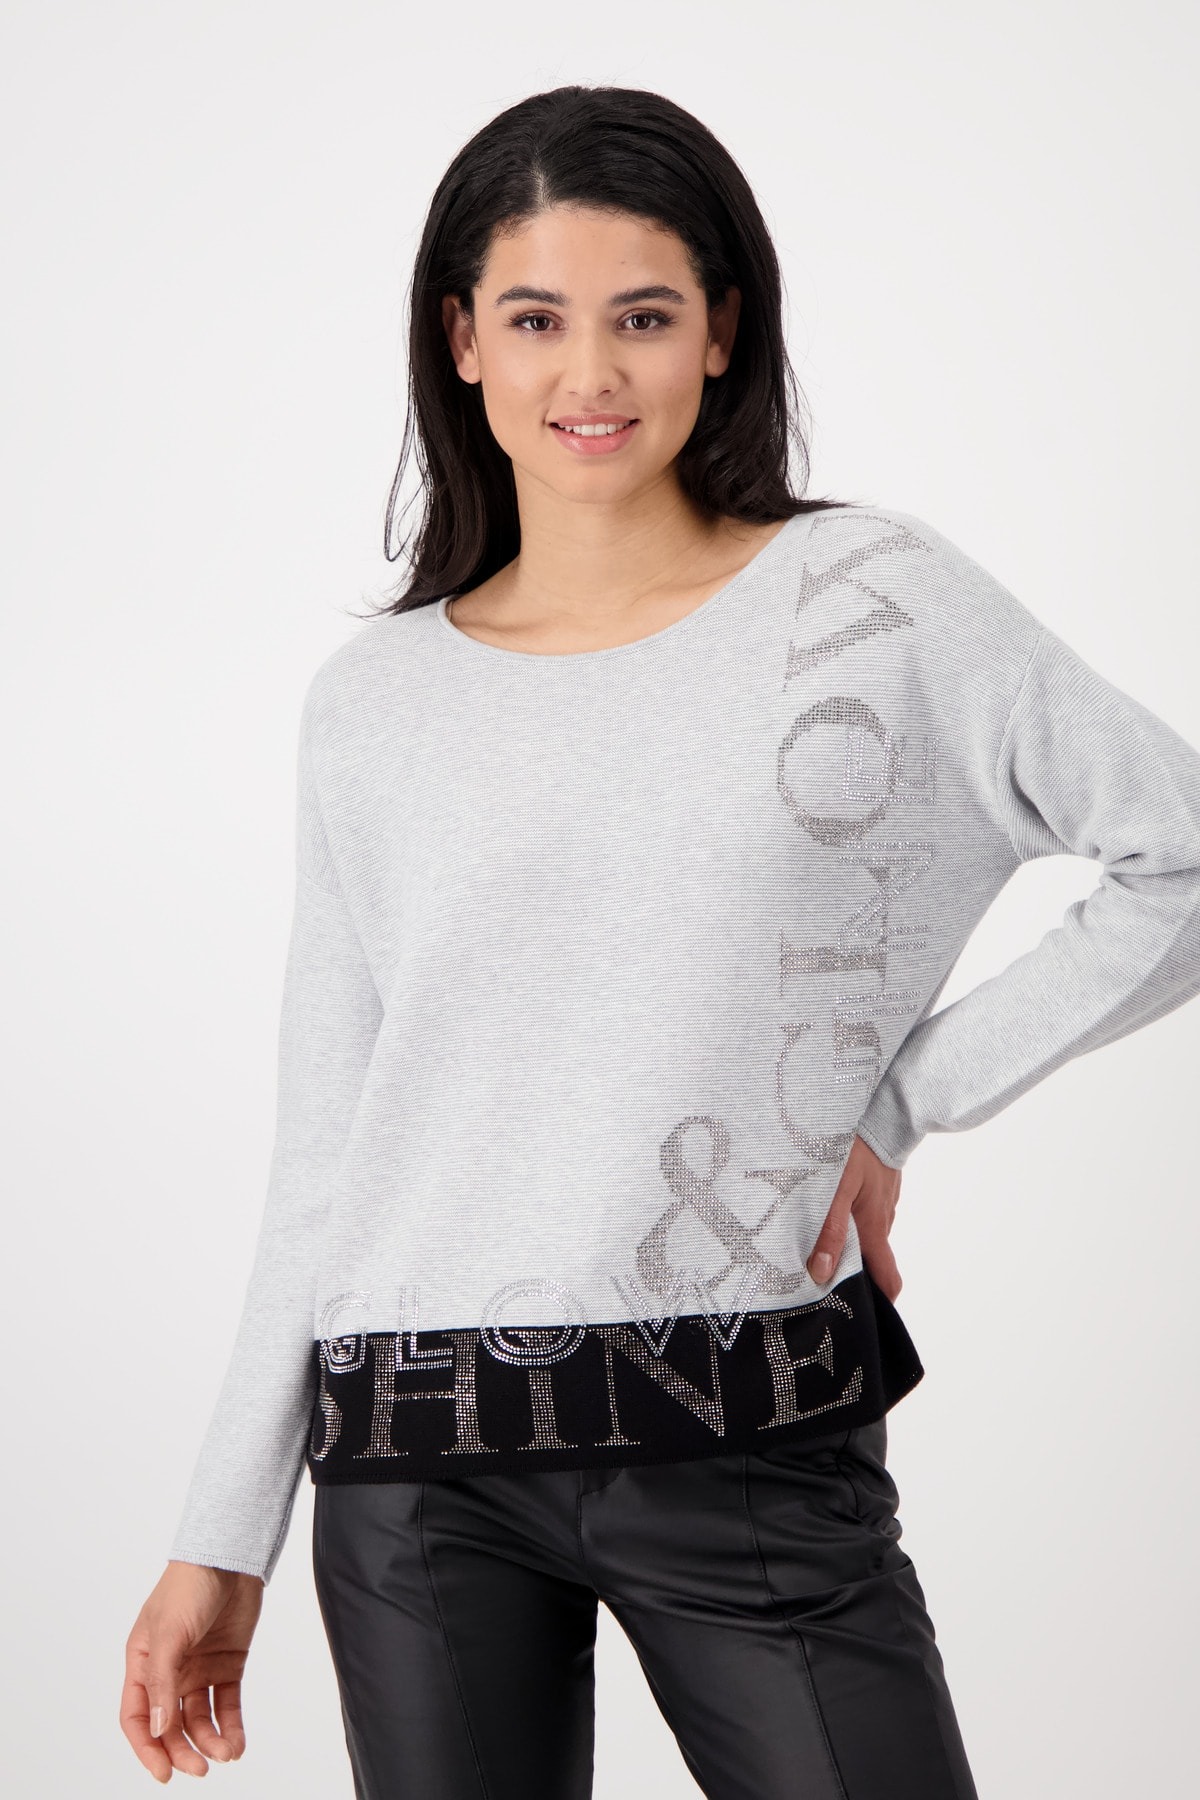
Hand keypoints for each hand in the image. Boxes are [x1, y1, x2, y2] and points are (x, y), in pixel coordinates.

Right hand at [121, 1560, 263, 1781]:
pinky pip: (227, 1703)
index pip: (137, 1716)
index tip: (163, 1774)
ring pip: (199, 1719)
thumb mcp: (169, 1633)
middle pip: (170, 1724)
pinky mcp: (228, 1663)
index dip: (146, 1748)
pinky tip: (237, 1743)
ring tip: (226, 1753)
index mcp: (143, 1662)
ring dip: (210, 1741)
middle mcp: (170, 1670)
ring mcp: (199, 1668)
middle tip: (200, 1770)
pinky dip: (231, 1725)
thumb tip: (157, 1729)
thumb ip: (162, 1682)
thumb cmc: (189, 1586)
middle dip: (182, 1750)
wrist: (230, 1556)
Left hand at [805, 1134, 903, 1302]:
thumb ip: (828, 1229)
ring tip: (816, 1244)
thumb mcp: (836, 1188)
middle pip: (871, 1258)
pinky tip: (828, 1210)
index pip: (887, 1278)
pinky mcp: (878, 1184)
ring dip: (848, 1243)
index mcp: (875, 1227)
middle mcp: (883, 1218)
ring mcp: (883, 1201)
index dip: (880, 1301)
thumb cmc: (857, 1148)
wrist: (883, 1110)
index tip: (863, 1316)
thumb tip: (821, 1273)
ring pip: (866, 1233)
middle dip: (853, 1272)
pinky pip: (865, 1211)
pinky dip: (850, 1218)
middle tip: (820, 1280)